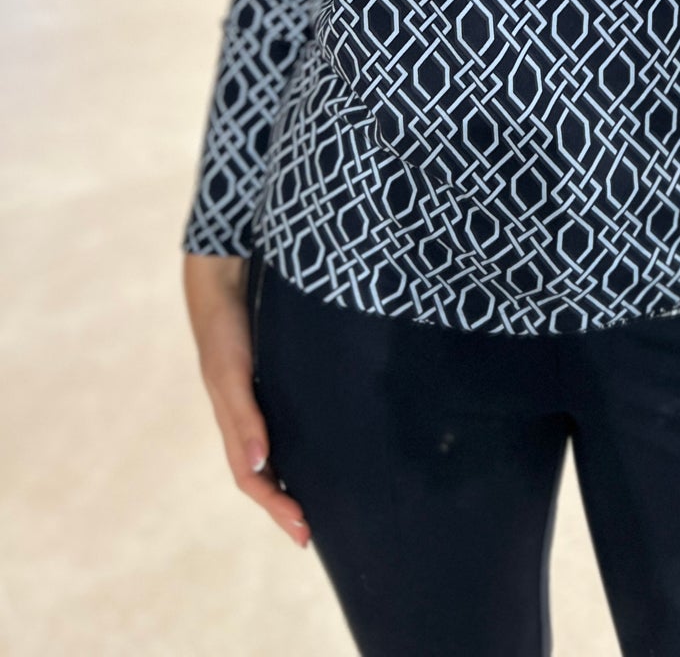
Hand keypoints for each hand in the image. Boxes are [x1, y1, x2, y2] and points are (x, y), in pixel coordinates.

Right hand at [182, 253, 311, 549]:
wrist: (223, 286)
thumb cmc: (225, 331)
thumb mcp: (231, 375)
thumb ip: (243, 417)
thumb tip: (258, 466)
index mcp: (233, 424)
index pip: (253, 479)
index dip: (275, 506)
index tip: (302, 531)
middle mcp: (244, 419)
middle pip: (261, 476)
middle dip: (282, 506)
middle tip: (310, 535)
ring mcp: (254, 403)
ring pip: (271, 455)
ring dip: (287, 483)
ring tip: (314, 505)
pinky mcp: (267, 384)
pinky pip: (279, 428)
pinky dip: (292, 449)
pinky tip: (314, 451)